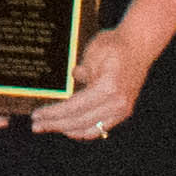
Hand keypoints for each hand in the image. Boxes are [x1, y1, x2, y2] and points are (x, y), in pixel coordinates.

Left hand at [26, 23, 154, 139]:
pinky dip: (83, 130)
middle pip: (79, 122)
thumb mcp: (93, 52)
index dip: (53, 114)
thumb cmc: (115, 44)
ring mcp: (122, 110)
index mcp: (108, 88)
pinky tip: (68, 128)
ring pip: (90, 130)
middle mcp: (117, 103)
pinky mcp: (123, 111)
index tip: (37, 115)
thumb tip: (72, 80)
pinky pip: (100, 127)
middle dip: (55, 124)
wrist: (140, 44)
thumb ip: (81, 71)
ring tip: (49, 127)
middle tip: (36, 125)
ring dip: (67, 130)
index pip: (74, 107)